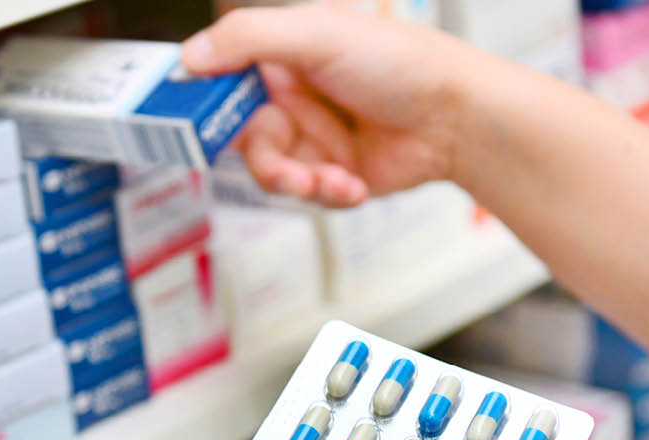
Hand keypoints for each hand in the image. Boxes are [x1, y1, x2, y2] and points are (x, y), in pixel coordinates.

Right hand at [182, 3, 472, 206]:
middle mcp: (295, 97)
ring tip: (328, 179)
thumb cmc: (401, 63)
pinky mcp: (334, 173)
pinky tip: (354, 182)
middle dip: (266, 160)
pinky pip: (308, 195)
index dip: (208, 106)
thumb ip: (248, 39)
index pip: (225, 81)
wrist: (459, 118)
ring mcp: (314, 138)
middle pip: (245, 139)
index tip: (195, 125)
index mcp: (285, 56)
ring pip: (274, 173)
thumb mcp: (317, 35)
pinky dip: (328, 194)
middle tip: (285, 169)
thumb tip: (189, 57)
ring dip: (299, 182)